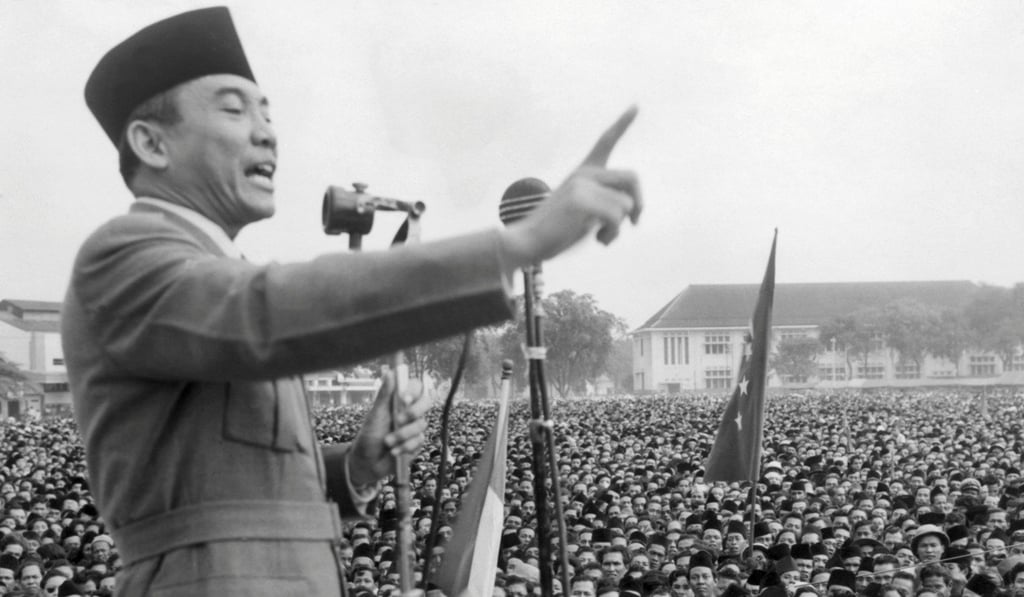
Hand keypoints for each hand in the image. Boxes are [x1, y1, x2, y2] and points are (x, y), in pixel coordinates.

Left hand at [347, 371, 430, 486]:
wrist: (367, 463)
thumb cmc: (369, 436)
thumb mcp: (375, 415)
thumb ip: (384, 395)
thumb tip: (390, 371)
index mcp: (399, 401)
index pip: (416, 387)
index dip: (414, 390)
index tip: (404, 398)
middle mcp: (409, 412)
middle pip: (426, 402)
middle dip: (414, 411)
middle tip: (399, 420)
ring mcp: (414, 428)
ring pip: (421, 424)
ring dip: (402, 434)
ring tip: (387, 442)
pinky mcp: (417, 443)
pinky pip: (419, 441)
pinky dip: (405, 447)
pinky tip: (394, 452)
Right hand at [501, 106, 641, 267]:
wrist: (526, 240)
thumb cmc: (556, 232)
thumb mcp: (584, 213)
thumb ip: (605, 203)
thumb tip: (635, 210)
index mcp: (584, 173)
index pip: (605, 141)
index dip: (622, 123)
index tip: (636, 106)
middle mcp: (584, 174)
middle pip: (632, 178)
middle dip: (639, 203)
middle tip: (634, 222)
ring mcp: (582, 185)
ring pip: (626, 204)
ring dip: (619, 227)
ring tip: (599, 236)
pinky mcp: (581, 200)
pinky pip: (617, 217)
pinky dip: (612, 234)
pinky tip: (597, 240)